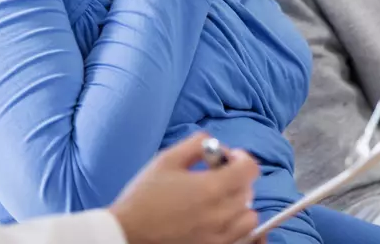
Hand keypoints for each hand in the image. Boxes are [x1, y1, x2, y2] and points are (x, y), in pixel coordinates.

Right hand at [110, 132, 262, 243]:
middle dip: (237, 177)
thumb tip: (215, 145)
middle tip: (216, 174)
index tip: (227, 157)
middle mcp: (220, 214)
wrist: (130, 232)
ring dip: (239, 203)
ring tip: (219, 198)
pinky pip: (239, 236)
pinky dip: (234, 224)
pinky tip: (215, 217)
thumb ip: (196, 143)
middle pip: (249, 190)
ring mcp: (219, 236)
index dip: (241, 158)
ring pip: (249, 216)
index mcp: (210, 188)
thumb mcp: (167, 158)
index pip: (250, 169)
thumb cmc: (145, 194)